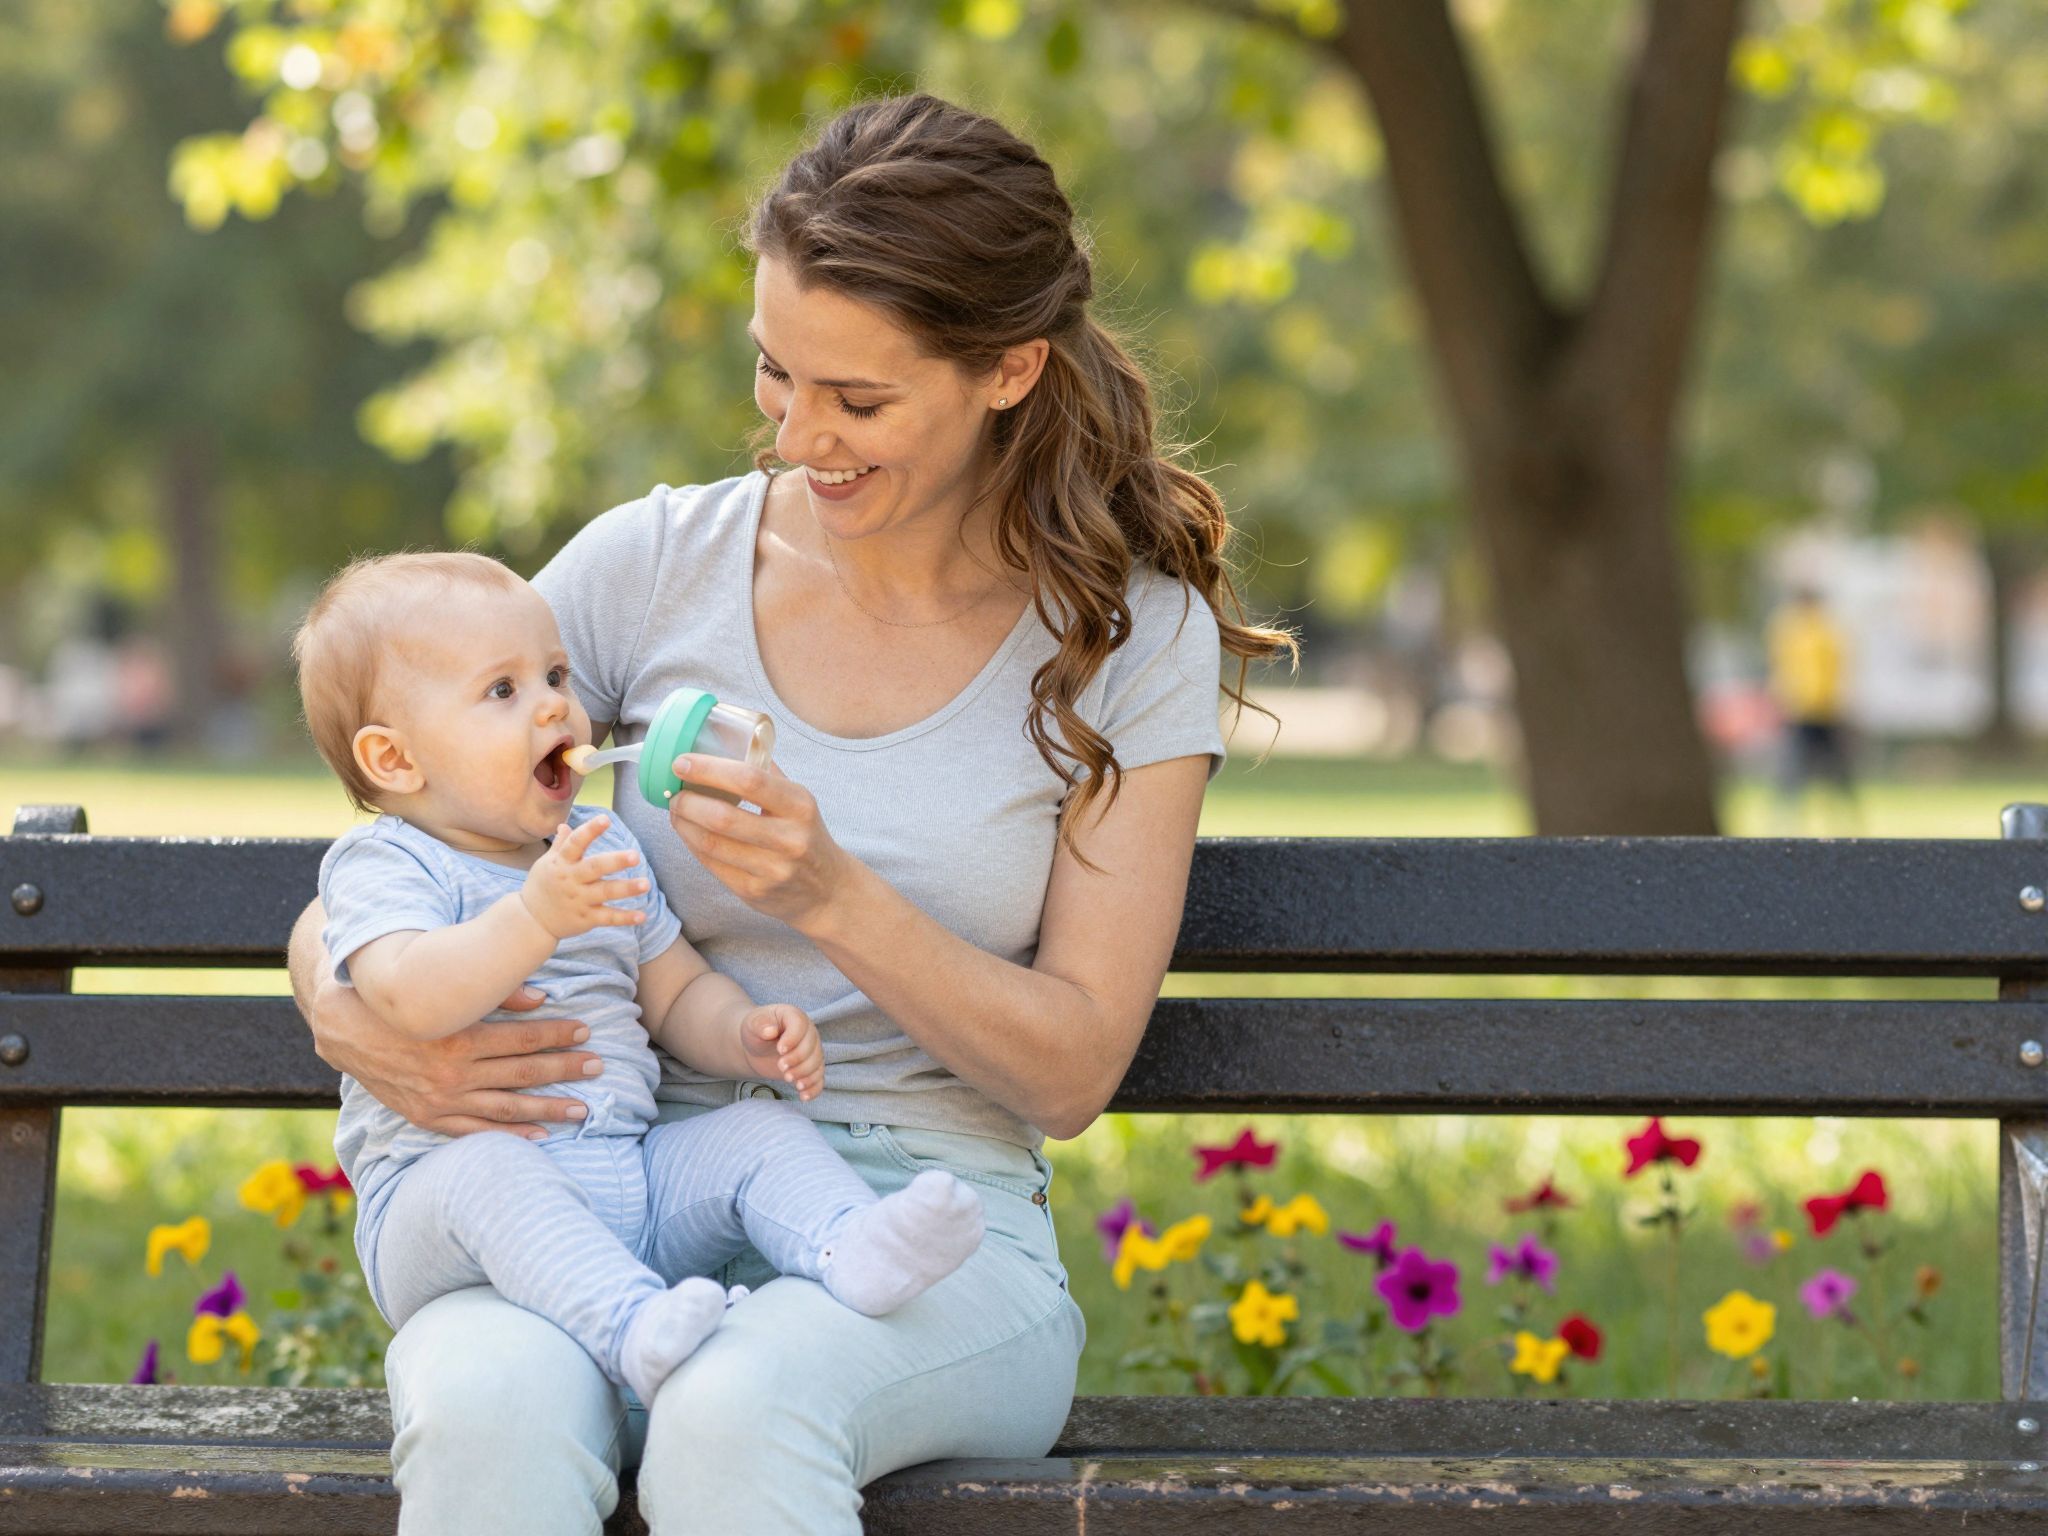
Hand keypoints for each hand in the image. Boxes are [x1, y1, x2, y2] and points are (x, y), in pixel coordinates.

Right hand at [310, 979, 601, 1137]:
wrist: (346, 1032)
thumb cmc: (403, 1005)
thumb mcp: (446, 993)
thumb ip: (496, 996)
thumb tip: (543, 997)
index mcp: (459, 1038)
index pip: (523, 1039)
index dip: (558, 1035)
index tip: (586, 1031)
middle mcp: (453, 1074)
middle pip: (523, 1073)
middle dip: (565, 1070)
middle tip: (598, 1067)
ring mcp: (441, 1101)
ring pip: (507, 1107)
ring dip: (548, 1108)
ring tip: (583, 1109)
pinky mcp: (428, 1117)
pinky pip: (477, 1131)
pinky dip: (509, 1133)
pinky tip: (539, 1136)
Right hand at [521, 814, 650, 939]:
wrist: (531, 920)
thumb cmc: (542, 886)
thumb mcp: (546, 864)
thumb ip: (561, 845)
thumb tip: (564, 825)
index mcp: (562, 863)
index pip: (576, 843)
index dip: (590, 830)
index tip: (606, 819)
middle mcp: (571, 880)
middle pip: (595, 868)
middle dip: (615, 861)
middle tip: (635, 856)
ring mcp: (579, 900)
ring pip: (605, 892)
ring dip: (626, 889)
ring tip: (646, 884)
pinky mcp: (586, 918)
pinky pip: (608, 918)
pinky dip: (625, 918)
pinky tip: (642, 916)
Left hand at [666, 756, 852, 931]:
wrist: (826, 890)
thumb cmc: (806, 835)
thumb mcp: (800, 802)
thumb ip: (768, 774)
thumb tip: (731, 739)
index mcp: (800, 806)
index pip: (749, 780)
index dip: (709, 769)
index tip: (682, 762)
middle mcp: (789, 839)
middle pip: (723, 817)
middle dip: (688, 801)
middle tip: (673, 791)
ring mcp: (771, 869)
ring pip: (711, 843)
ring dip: (683, 823)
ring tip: (675, 809)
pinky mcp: (753, 891)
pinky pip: (711, 864)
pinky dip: (691, 844)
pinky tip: (687, 831)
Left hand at [740, 1003, 822, 1100]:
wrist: (758, 1047)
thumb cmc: (756, 1031)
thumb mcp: (753, 1024)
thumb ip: (760, 1024)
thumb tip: (770, 1031)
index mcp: (795, 1017)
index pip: (801, 1026)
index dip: (793, 1039)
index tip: (780, 1050)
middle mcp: (809, 1033)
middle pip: (812, 1048)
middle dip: (798, 1060)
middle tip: (781, 1067)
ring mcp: (812, 1051)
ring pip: (817, 1064)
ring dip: (805, 1074)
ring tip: (788, 1080)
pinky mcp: (811, 1068)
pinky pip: (819, 1079)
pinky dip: (813, 1088)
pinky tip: (803, 1096)